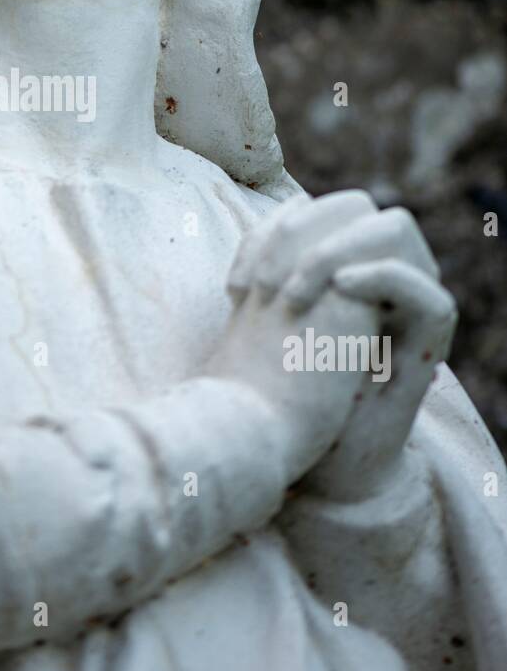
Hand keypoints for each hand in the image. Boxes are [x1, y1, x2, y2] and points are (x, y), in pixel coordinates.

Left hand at [228, 190, 456, 501]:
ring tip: (298, 290)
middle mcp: (379, 288)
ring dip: (340, 248)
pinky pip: (430, 295)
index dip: (284, 226)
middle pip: (366, 210)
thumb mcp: (266, 316)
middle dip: (314, 228)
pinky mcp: (422, 353)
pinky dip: (384, 276)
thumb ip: (276, 268)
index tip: (240, 282)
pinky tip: (340, 290)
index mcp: (343, 273)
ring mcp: (404, 316)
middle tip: (271, 282)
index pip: (332, 209)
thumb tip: (285, 212)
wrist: (292, 461)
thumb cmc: (273, 392)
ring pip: (400, 233)